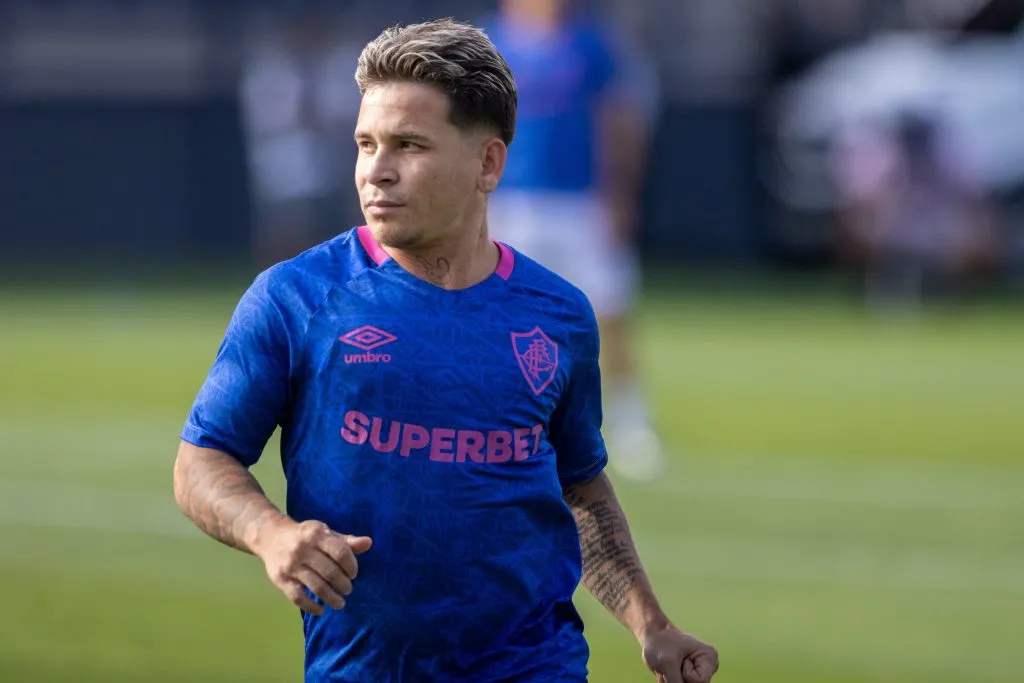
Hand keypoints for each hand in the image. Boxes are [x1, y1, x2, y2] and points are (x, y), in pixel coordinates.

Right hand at [254, 518, 372, 615]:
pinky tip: (320, 609)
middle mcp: (302, 549)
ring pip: (316, 586)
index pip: (340, 552)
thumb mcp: (325, 532)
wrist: (270, 537)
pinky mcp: (281, 579)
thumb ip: (346, 541)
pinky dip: (311, 607)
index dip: (351, 565)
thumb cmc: (305, 536)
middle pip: (330, 571)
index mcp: (316, 534)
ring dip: (331, 598)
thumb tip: (368, 543)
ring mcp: (291, 565)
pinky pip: (298, 597)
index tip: (353, 574)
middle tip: (348, 589)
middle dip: (343, 584)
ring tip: (340, 603)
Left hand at [641, 624, 718, 682]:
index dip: (685, 674)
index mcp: (709, 658)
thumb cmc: (661, 644)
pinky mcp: (689, 680)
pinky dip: (669, 682)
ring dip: (672, 680)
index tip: (680, 658)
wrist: (653, 636)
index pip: (699, 681)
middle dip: (678, 679)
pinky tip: (668, 671)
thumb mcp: (667, 664)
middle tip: (673, 663)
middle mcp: (708, 669)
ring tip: (669, 667)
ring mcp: (699, 675)